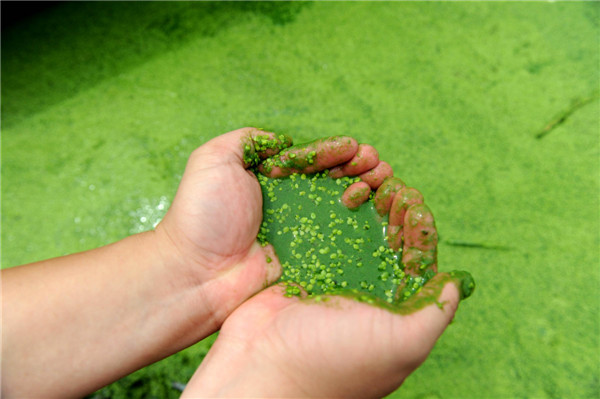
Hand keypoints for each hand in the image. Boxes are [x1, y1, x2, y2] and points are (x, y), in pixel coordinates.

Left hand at [155, 128, 360, 324]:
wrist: (197, 272)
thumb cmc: (202, 214)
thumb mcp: (213, 159)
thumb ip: (247, 139)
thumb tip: (283, 139)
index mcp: (270, 178)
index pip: (311, 157)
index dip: (333, 150)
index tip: (351, 147)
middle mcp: (290, 201)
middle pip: (333, 177)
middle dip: (357, 164)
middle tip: (372, 162)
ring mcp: (303, 230)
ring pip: (344, 203)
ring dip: (367, 186)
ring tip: (380, 178)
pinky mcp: (311, 256)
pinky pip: (343, 236)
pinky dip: (364, 219)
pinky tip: (377, 205)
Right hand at [182, 145, 474, 397]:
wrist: (263, 370)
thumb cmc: (335, 361)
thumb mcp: (401, 344)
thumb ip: (434, 312)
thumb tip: (456, 281)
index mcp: (394, 308)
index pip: (416, 258)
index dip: (417, 228)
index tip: (411, 204)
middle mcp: (366, 291)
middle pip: (387, 239)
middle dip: (393, 210)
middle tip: (389, 187)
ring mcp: (333, 276)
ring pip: (356, 229)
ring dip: (365, 203)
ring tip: (365, 180)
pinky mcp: (302, 266)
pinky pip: (323, 229)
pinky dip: (332, 206)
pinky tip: (336, 189)